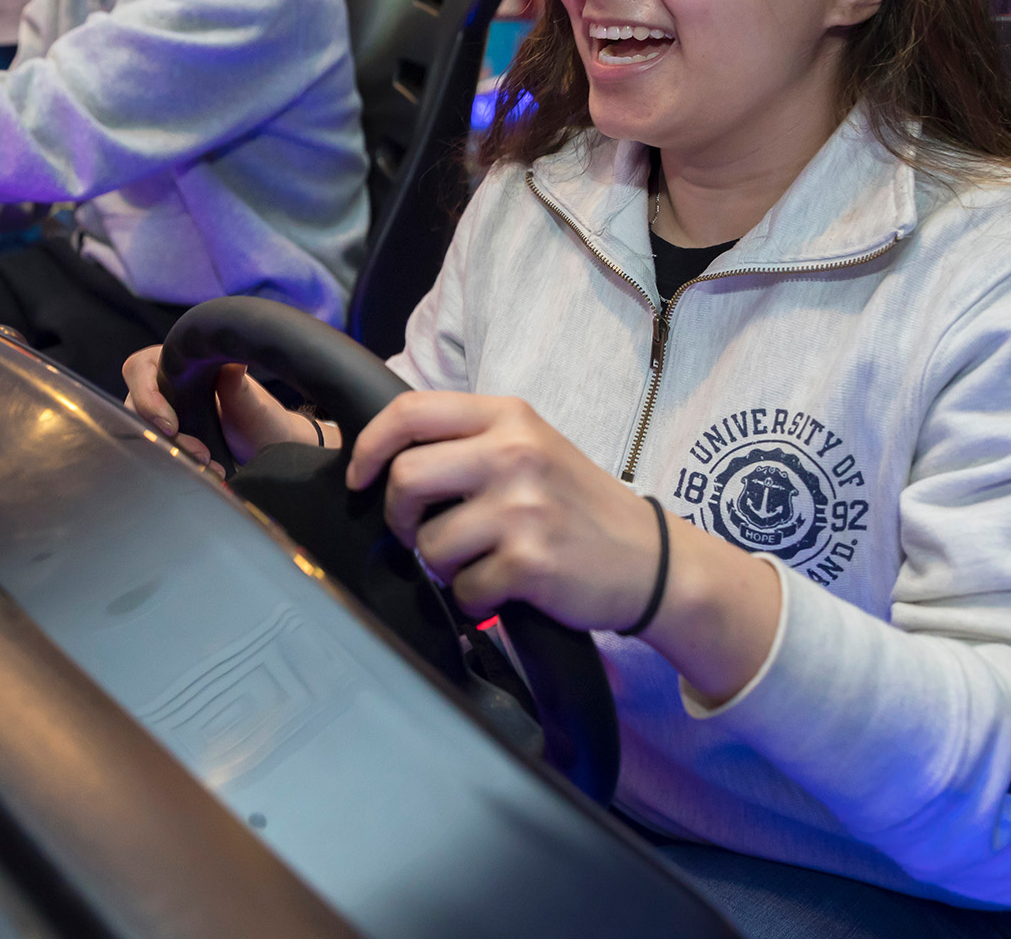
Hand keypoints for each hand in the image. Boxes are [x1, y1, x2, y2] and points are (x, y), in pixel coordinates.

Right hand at [121, 346, 322, 474]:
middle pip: (135, 406)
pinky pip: (156, 451)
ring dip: (171, 452)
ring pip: (143, 433)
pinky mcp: (168, 442)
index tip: (171, 424)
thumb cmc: (262, 418)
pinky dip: (175, 463)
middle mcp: (165, 387)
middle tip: (199, 454)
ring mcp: (164, 416)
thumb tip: (231, 362)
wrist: (271, 448)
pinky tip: (204, 472)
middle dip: (163, 435)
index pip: (140, 368)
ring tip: (209, 465)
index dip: (146, 395)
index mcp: (179, 363)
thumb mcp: (252, 403)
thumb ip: (237, 385)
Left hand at [347, 392, 781, 703]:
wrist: (652, 560)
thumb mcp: (530, 445)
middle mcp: (513, 453)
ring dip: (441, 565)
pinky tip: (502, 588)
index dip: (369, 446)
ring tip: (476, 562)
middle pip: (405, 478)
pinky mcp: (530, 561)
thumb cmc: (577, 504)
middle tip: (418, 532)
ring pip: (429, 542)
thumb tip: (385, 458)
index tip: (359, 477)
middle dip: (399, 516)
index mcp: (508, 416)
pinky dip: (474, 598)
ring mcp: (522, 507)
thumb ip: (467, 441)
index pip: (409, 412)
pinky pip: (462, 589)